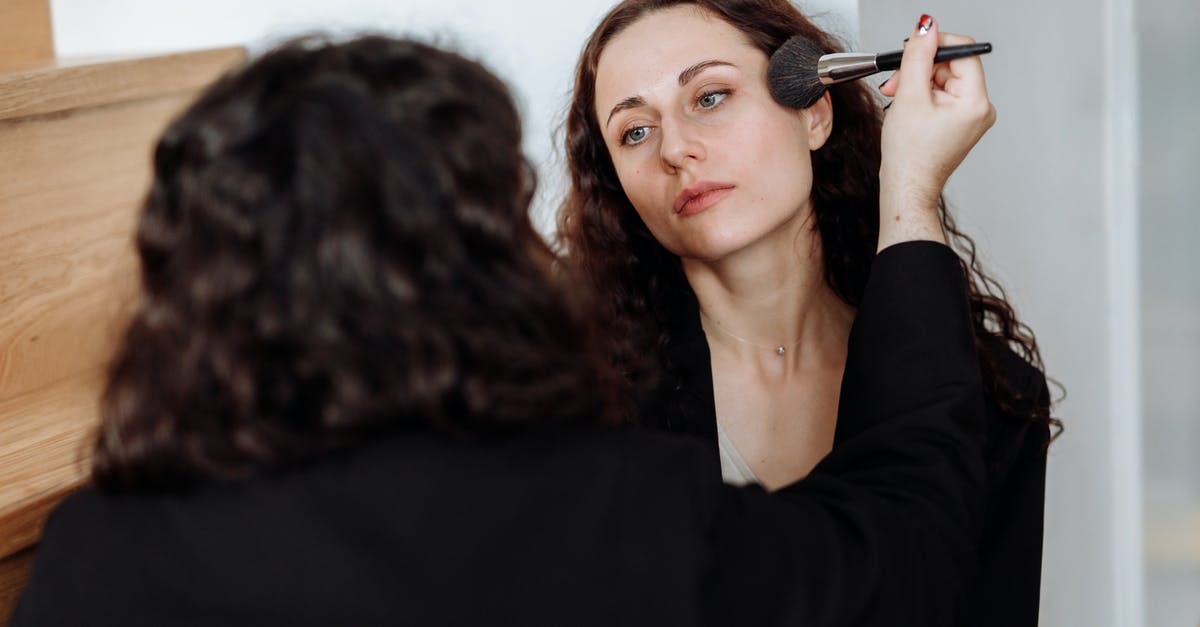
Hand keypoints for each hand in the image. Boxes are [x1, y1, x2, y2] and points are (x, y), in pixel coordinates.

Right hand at [876, 15, 996, 250]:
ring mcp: (972, 117)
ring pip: (944, 80)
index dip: (935, 45)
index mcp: (975, 102)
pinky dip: (923, 96)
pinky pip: (943, 96)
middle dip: (920, 68)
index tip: (912, 47)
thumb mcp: (909, 97)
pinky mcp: (961, 123)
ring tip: (897, 98)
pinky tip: (907, 108)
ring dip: (917, 82)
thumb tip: (926, 27)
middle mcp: (980, 108)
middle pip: (951, 66)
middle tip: (895, 82)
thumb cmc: (909, 156)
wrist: (907, 188)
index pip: (962, 52)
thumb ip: (917, 57)